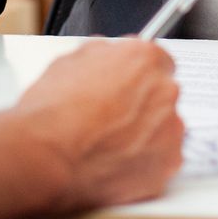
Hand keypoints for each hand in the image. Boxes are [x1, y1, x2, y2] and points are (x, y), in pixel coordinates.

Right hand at [14, 39, 183, 211]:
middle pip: (162, 93)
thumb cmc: (53, 113)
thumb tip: (104, 55)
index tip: (126, 85)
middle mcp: (164, 91)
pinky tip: (117, 162)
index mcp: (144, 59)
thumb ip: (100, 54)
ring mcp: (170, 130)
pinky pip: (163, 158)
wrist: (46, 158)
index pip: (156, 60)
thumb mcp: (68, 62)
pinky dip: (145, 161)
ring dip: (145, 132)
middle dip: (142, 104)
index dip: (137, 74)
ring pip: (164, 127)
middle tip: (111, 117)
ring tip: (110, 143)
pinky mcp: (167, 164)